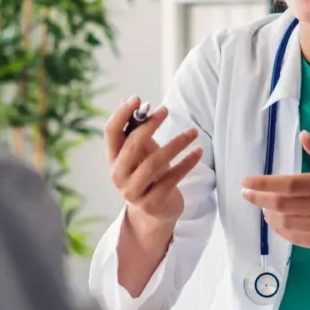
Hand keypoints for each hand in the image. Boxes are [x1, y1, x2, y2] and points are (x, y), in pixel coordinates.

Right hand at [105, 96, 202, 224]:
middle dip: (149, 126)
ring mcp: (133, 192)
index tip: (137, 98)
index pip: (110, 132)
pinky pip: (171, 180)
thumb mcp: (142, 150)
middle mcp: (118, 175)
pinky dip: (186, 164)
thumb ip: (135, 128)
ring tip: (193, 132)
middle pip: (132, 146)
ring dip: (176, 144)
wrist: (156, 210)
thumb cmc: (149, 172)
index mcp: (112, 158)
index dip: (121, 114)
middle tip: (165, 110)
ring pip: (154, 163)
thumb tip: (128, 99)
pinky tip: (198, 152)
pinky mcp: (152, 203)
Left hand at [240, 130, 309, 250]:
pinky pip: (298, 238)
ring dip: (268, 215)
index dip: (265, 183)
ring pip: (287, 223)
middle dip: (259, 199)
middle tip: (245, 193)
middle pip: (283, 205)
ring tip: (261, 205)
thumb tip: (303, 135)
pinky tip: (274, 222)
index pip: (290, 184)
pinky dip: (281, 231)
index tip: (246, 181)